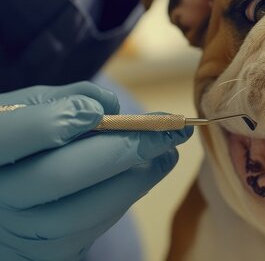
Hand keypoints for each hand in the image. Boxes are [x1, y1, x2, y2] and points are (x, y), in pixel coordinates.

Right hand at [0, 82, 192, 260]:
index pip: (10, 136)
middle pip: (59, 176)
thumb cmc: (24, 144)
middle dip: (123, 150)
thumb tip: (107, 106)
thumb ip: (62, 99)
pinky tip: (145, 173)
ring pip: (86, 209)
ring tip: (167, 151)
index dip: (55, 122)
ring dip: (139, 178)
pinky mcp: (48, 253)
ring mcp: (21, 230)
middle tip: (168, 131)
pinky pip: (95, 227)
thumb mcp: (30, 110)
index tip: (97, 111)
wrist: (10, 201)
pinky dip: (126, 197)